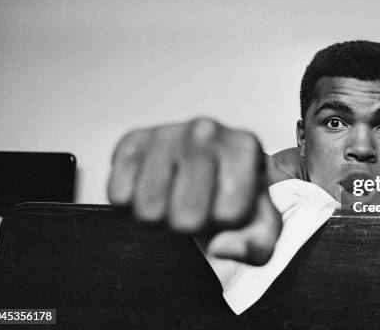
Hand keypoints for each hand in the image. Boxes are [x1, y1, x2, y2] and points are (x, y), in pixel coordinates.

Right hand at [107, 118, 281, 264]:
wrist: (211, 169)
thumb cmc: (238, 197)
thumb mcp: (261, 226)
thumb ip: (255, 245)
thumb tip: (222, 248)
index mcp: (245, 147)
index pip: (228, 216)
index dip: (226, 224)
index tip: (228, 207)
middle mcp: (207, 131)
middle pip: (185, 217)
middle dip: (190, 225)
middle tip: (198, 207)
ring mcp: (168, 132)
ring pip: (148, 209)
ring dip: (160, 216)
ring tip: (175, 198)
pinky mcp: (133, 141)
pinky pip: (118, 195)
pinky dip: (132, 203)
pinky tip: (152, 189)